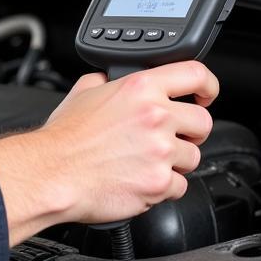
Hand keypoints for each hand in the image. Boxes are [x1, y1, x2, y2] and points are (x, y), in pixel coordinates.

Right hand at [0, 61, 217, 244]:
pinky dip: (163, 186)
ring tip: (144, 161)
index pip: (195, 74)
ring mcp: (160, 151)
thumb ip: (108, 80)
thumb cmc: (63, 137)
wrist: (52, 172)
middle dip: (189, 131)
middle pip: (203, 121)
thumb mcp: (84, 91)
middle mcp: (155, 116)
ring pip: (193, 157)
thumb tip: (114, 77)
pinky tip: (140, 179)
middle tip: (168, 137)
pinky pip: (179, 186)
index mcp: (140, 88)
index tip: (206, 94)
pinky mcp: (159, 183)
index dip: (207, 85)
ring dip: (174, 161)